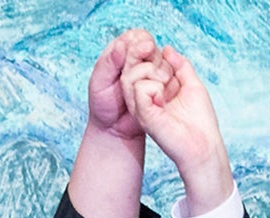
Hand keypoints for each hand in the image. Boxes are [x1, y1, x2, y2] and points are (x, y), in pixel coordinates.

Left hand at [88, 29, 157, 143]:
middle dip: (150, 57)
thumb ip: (109, 62)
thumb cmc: (103, 106)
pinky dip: (167, 82)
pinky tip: (160, 92)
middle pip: (152, 46)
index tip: (142, 51)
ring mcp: (150, 73)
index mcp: (120, 52)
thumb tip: (122, 44)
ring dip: (159, 71)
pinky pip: (170, 77)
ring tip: (148, 85)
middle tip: (146, 71)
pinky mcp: (161, 87)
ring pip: (163, 61)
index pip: (135, 36)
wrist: (115, 130)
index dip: (140, 41)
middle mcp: (136, 60)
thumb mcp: (99, 83)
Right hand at [121, 44, 234, 213]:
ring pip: (132, 74)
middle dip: (155, 63)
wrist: (203, 146)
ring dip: (153, 75)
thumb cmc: (200, 121)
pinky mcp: (143, 114)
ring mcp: (141, 107)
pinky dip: (154, 88)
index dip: (157, 58)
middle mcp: (144, 99)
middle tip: (171, 82)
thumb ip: (181, 65)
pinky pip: (139, 87)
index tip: (174, 72)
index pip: (144, 63)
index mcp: (154, 91)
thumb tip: (167, 49)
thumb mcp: (192, 84)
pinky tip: (163, 101)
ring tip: (167, 92)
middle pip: (134, 64)